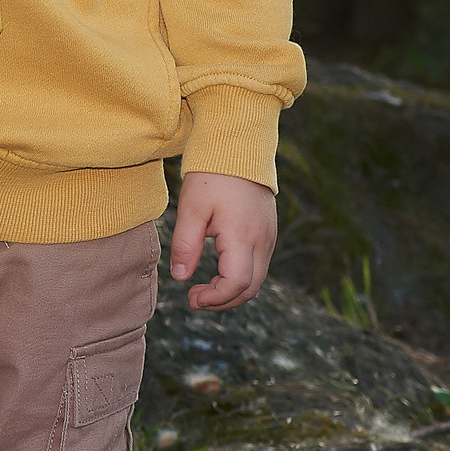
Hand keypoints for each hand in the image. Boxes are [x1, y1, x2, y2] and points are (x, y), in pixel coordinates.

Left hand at [169, 170, 276, 309]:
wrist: (238, 149)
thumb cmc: (211, 176)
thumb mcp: (191, 209)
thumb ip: (185, 245)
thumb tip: (180, 278)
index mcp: (243, 236)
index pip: (236, 284)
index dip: (215, 298)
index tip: (191, 298)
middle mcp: (263, 241)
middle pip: (250, 288)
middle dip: (222, 301)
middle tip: (194, 298)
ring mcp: (269, 237)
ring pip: (257, 280)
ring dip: (231, 291)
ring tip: (202, 288)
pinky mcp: (268, 233)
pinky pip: (258, 266)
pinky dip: (240, 278)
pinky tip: (217, 272)